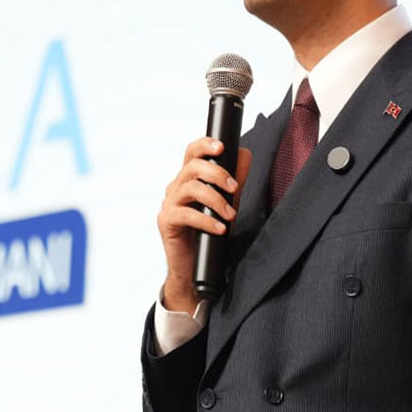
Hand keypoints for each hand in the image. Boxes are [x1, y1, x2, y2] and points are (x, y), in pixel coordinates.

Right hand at [158, 139, 252, 312]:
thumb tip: (245, 154)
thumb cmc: (208, 232)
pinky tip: (219, 228)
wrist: (193, 267)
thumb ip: (234, 180)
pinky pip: (186, 214)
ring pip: (190, 188)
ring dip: (215, 200)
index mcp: (188, 179)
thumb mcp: (225, 202)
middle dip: (217, 174)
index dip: (204, 145)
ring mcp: (169, 204)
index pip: (191, 153)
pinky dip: (206, 220)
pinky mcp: (166, 221)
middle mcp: (176, 187)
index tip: (222, 147)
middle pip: (192, 167)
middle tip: (235, 188)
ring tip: (231, 215)